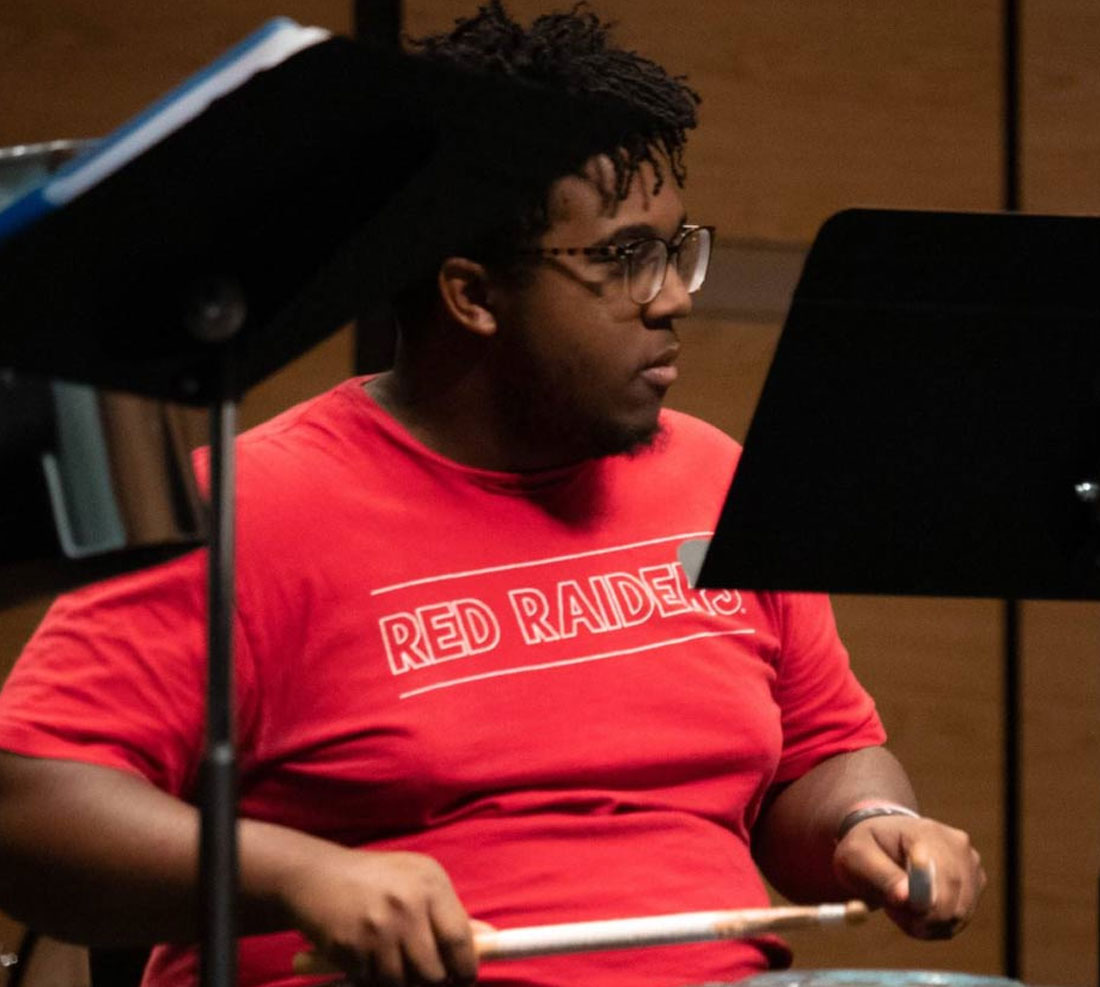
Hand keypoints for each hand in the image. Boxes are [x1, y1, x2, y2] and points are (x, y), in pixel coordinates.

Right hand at [277, 846, 479, 986]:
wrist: (315, 876)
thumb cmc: (375, 877)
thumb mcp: (418, 878)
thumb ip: (450, 911)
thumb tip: (488, 939)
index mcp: (429, 886)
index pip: (460, 941)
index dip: (466, 969)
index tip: (464, 978)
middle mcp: (406, 908)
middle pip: (433, 974)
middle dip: (432, 980)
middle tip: (424, 971)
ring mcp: (376, 932)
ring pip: (403, 984)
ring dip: (401, 980)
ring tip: (392, 958)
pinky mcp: (349, 951)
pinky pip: (373, 984)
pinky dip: (373, 979)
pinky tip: (368, 958)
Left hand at [832, 814, 984, 938]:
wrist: (884, 833)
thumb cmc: (868, 846)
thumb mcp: (858, 856)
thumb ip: (881, 875)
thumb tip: (906, 897)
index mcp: (925, 832)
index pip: (941, 876)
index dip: (927, 906)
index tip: (902, 915)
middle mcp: (955, 843)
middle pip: (955, 901)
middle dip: (924, 920)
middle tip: (893, 915)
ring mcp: (970, 860)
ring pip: (960, 913)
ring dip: (929, 923)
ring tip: (900, 907)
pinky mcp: (975, 877)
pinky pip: (962, 916)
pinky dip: (939, 922)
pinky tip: (916, 908)